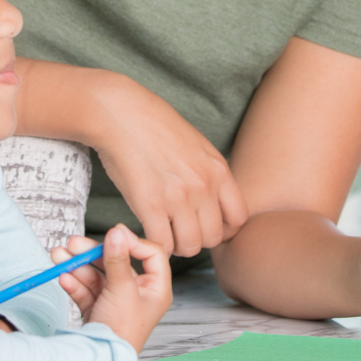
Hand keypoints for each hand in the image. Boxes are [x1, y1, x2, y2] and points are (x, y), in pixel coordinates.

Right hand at [50, 225, 172, 353]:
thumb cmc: (122, 332)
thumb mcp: (122, 290)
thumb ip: (117, 259)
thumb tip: (117, 232)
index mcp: (155, 289)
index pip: (151, 254)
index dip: (133, 241)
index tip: (114, 234)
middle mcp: (138, 293)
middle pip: (117, 262)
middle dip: (92, 253)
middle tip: (74, 243)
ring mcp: (117, 301)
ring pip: (97, 276)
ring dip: (77, 266)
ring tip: (59, 256)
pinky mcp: (100, 310)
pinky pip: (87, 290)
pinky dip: (75, 284)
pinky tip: (64, 278)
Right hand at [83, 72, 248, 256]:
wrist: (121, 113)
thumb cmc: (153, 125)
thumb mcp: (196, 145)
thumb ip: (208, 173)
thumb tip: (211, 200)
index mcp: (218, 170)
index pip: (238, 218)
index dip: (222, 228)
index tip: (204, 225)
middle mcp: (204, 186)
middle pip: (213, 237)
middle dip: (197, 239)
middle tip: (180, 230)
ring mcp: (179, 197)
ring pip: (190, 246)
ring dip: (176, 245)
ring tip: (164, 232)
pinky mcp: (151, 205)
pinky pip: (163, 244)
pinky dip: (155, 243)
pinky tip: (147, 229)